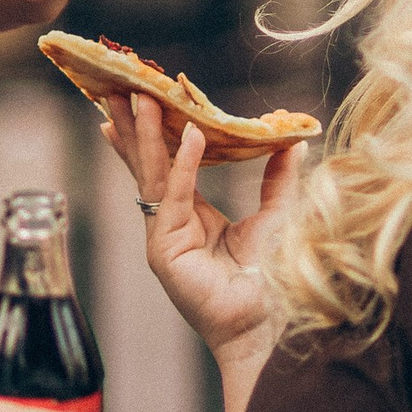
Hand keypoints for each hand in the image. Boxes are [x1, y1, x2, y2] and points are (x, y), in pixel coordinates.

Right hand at [101, 94, 305, 367]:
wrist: (269, 324)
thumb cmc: (271, 281)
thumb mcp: (276, 216)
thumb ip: (278, 179)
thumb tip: (292, 141)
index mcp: (192, 218)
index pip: (166, 166)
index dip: (154, 134)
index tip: (140, 101)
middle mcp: (172, 225)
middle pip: (148, 166)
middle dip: (133, 126)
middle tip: (119, 88)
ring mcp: (163, 238)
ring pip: (153, 175)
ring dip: (145, 135)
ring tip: (140, 98)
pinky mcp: (165, 251)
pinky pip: (176, 197)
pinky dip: (184, 164)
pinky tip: (190, 135)